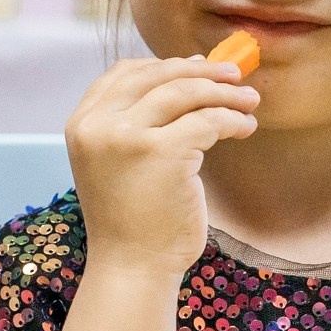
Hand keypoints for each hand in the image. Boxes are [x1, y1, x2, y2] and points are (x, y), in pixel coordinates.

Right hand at [63, 57, 258, 277]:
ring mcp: (126, 136)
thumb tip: (189, 72)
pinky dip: (233, 120)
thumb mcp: (118, 160)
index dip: (166, 64)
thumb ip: (137, 120)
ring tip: (249, 101)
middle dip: (203, 72)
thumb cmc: (133, 219)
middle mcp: (98, 125)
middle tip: (236, 77)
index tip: (200, 67)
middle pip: (158, 76)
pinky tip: (245, 128)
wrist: (132, 266)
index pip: (124, 73)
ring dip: (224, 92)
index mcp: (82, 123)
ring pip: (185, 92)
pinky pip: (207, 121)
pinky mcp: (161, 152)